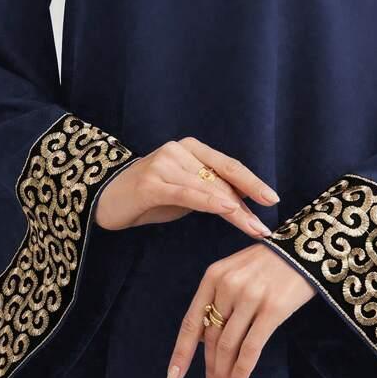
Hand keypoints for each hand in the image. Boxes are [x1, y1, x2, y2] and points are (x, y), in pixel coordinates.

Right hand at [94, 136, 278, 241]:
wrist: (104, 199)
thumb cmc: (148, 197)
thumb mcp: (184, 192)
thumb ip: (211, 191)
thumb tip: (245, 204)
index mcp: (191, 148)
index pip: (229, 165)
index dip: (252, 182)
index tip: (272, 199)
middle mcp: (179, 150)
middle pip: (223, 178)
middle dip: (248, 203)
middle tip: (265, 225)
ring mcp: (164, 164)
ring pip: (209, 188)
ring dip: (235, 211)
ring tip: (253, 228)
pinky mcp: (151, 183)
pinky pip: (187, 193)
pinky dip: (210, 202)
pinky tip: (227, 210)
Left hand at [166, 243, 315, 377]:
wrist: (306, 248)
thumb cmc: (270, 263)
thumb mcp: (237, 271)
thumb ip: (220, 300)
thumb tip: (208, 341)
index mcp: (213, 276)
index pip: (192, 321)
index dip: (182, 352)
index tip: (174, 377)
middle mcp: (227, 286)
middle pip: (211, 337)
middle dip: (209, 370)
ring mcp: (249, 297)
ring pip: (228, 346)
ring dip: (224, 375)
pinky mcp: (272, 309)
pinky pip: (251, 348)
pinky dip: (242, 371)